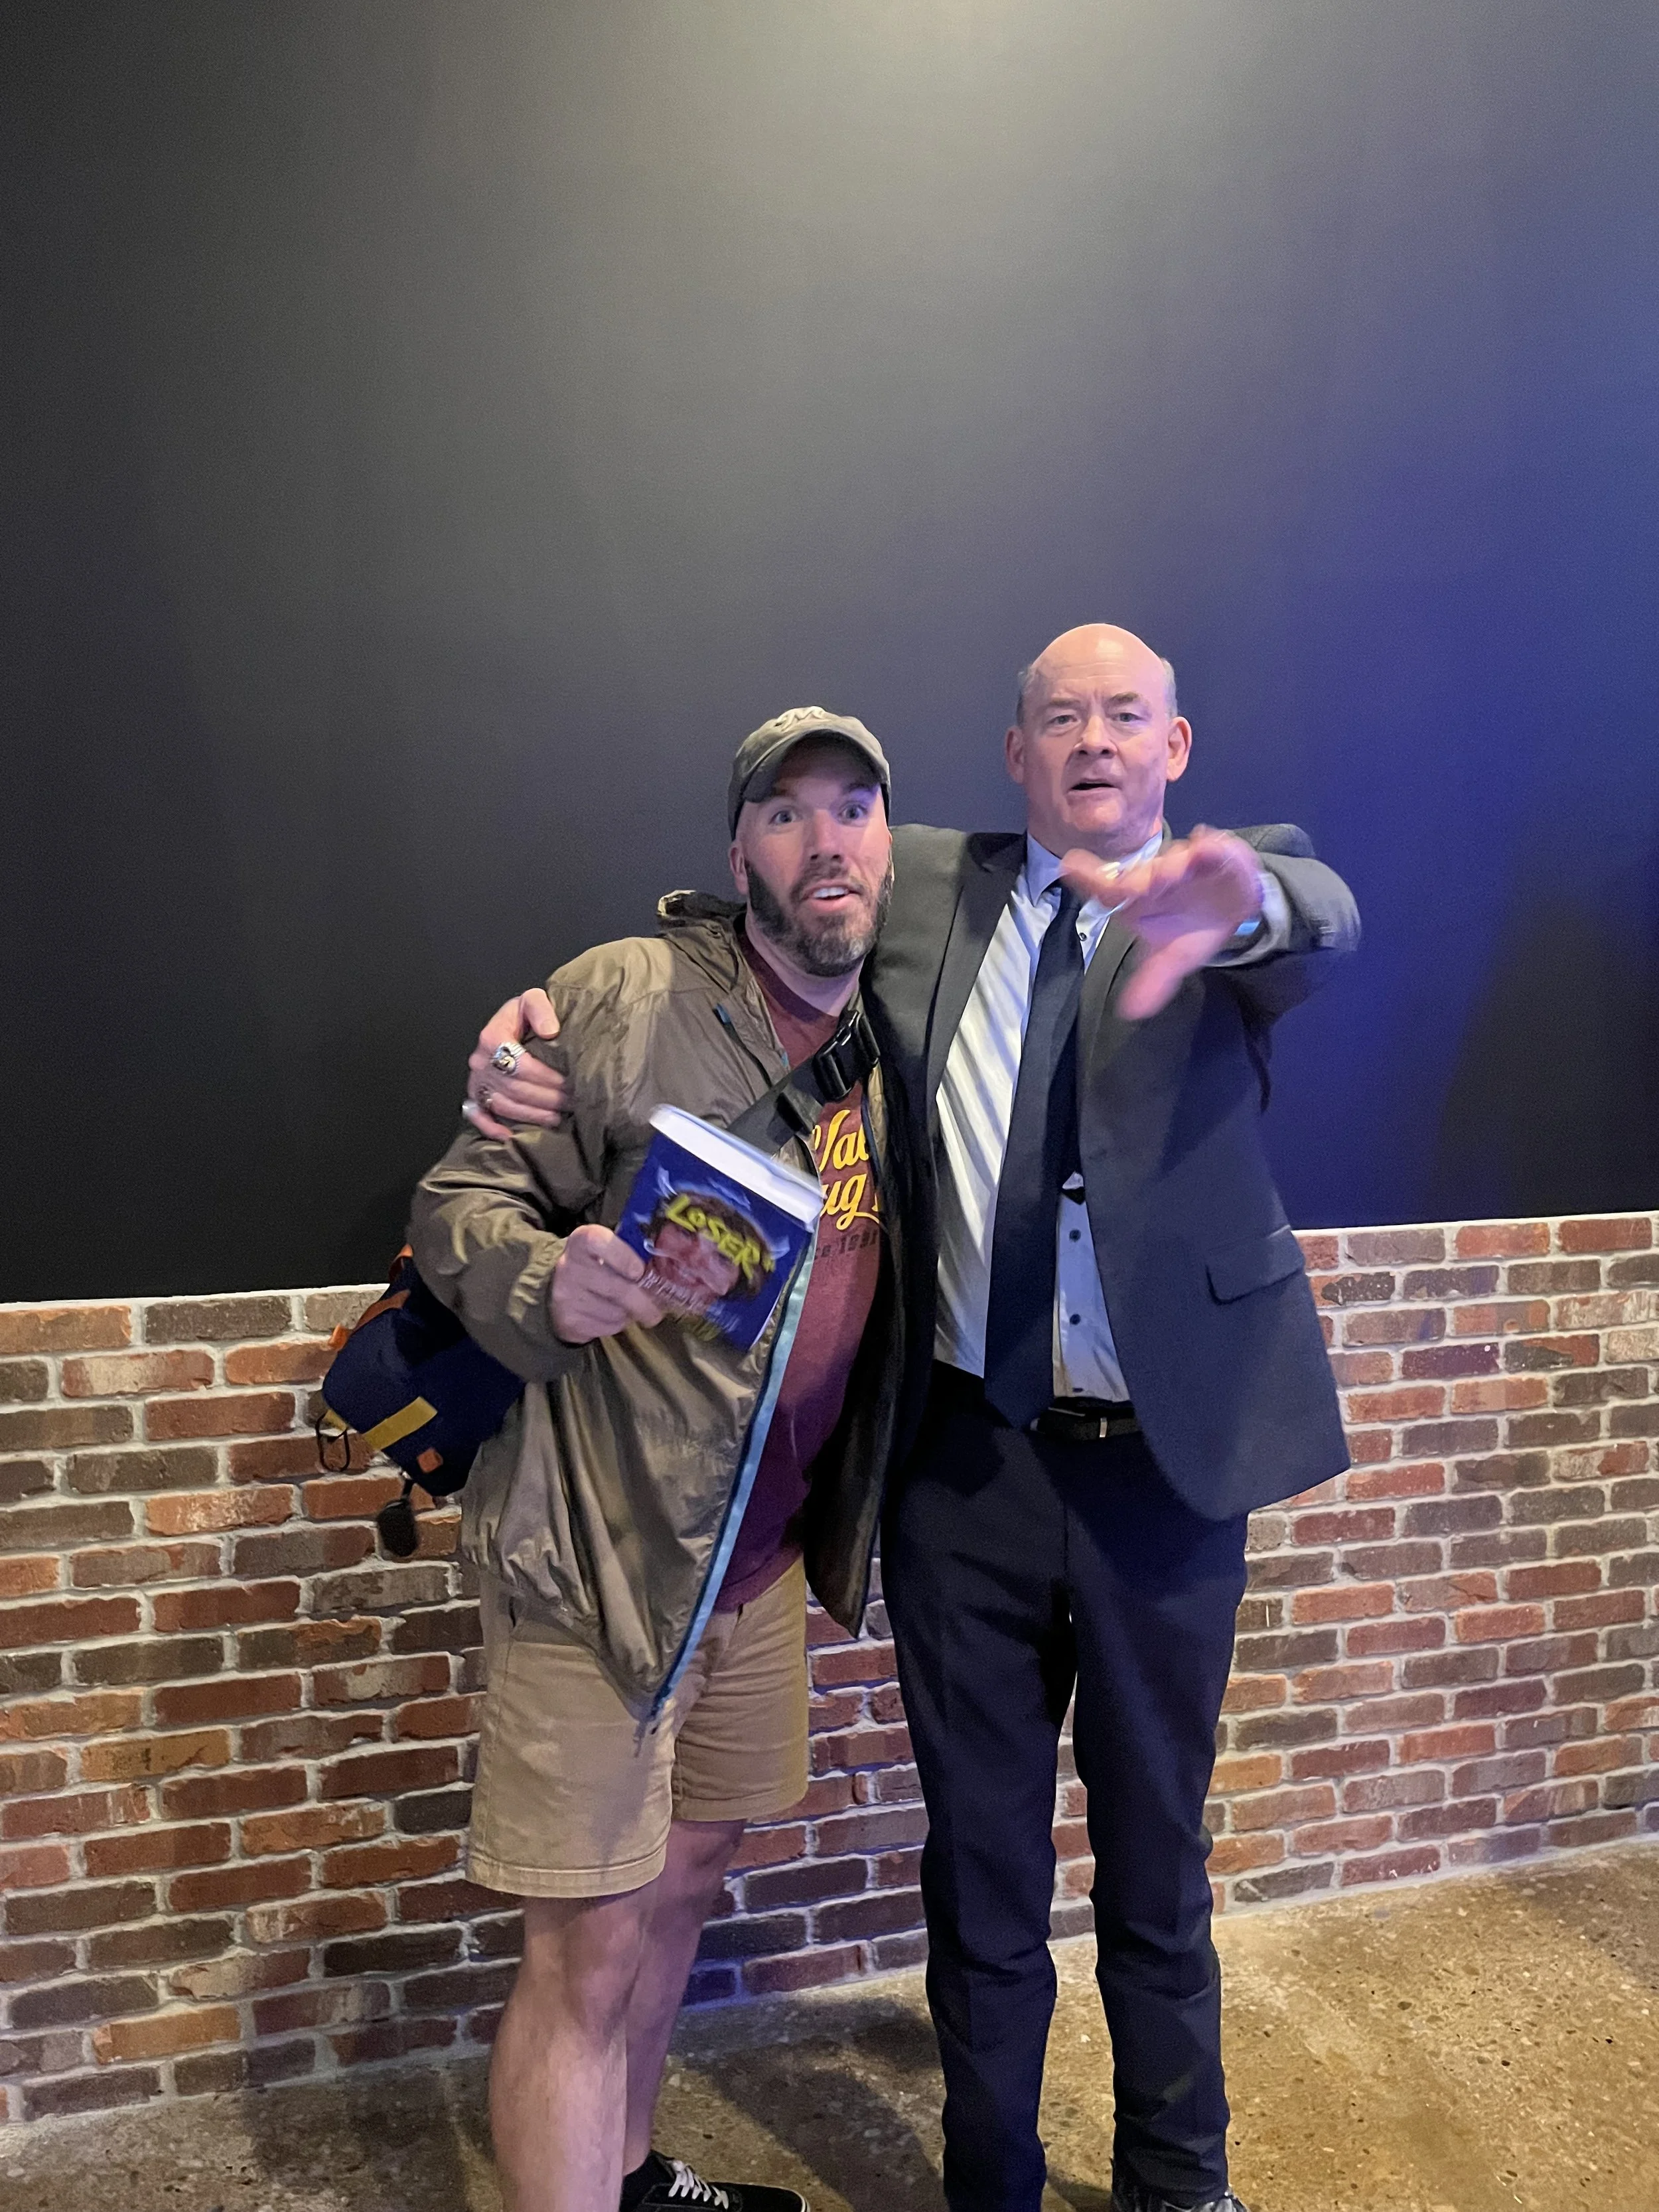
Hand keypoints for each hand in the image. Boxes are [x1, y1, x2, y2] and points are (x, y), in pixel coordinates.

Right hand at [462, 989, 568, 1137]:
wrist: (512, 1020)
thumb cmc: (524, 1013)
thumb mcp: (533, 999)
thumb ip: (541, 1009)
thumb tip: (550, 1030)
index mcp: (492, 1037)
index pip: (522, 1066)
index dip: (548, 1079)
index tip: (570, 1083)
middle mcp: (480, 1061)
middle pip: (515, 1089)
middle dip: (547, 1099)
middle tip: (573, 1103)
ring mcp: (476, 1080)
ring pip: (503, 1105)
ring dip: (532, 1115)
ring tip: (558, 1117)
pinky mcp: (475, 1093)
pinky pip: (479, 1115)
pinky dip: (492, 1128)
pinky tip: (510, 1137)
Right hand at [548, 1225, 664, 1342]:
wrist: (559, 1291)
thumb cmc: (596, 1267)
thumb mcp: (610, 1251)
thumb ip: (635, 1252)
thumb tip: (672, 1262)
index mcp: (583, 1240)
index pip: (599, 1242)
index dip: (622, 1256)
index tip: (639, 1271)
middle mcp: (569, 1265)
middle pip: (616, 1288)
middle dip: (643, 1302)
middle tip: (656, 1311)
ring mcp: (566, 1294)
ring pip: (615, 1312)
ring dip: (629, 1313)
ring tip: (627, 1308)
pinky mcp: (569, 1320)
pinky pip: (606, 1327)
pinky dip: (616, 1324)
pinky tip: (612, 1315)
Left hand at [1061, 826, 1264, 1020]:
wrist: (1229, 907)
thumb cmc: (1189, 928)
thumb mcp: (1171, 959)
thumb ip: (1152, 982)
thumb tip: (1130, 1012)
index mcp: (1138, 898)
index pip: (1108, 891)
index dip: (1089, 879)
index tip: (1069, 866)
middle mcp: (1156, 876)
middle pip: (1141, 877)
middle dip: (1138, 880)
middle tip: (1136, 886)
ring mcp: (1186, 863)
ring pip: (1176, 860)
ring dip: (1174, 864)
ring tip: (1172, 870)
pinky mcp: (1218, 855)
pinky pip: (1214, 850)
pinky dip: (1211, 848)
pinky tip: (1205, 845)